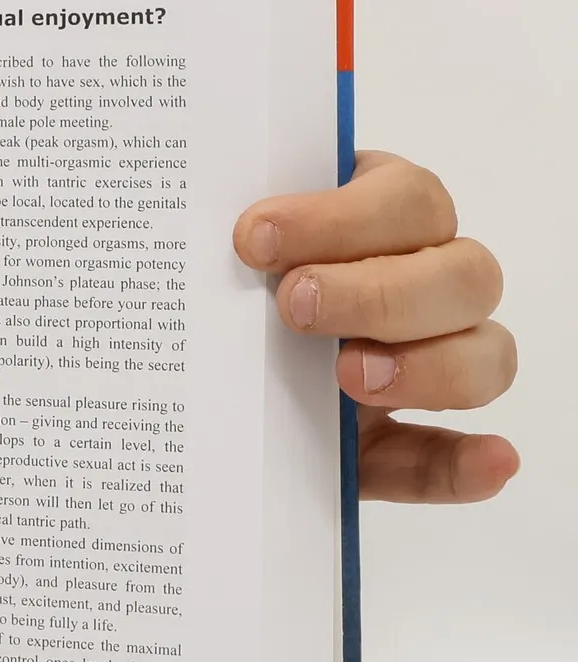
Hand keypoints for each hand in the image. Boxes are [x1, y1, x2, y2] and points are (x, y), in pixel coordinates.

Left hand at [233, 151, 517, 501]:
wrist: (172, 365)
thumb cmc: (200, 279)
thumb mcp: (209, 250)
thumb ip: (217, 238)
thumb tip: (217, 228)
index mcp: (372, 215)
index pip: (403, 198)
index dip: (340, 215)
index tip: (253, 237)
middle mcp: (415, 281)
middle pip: (463, 273)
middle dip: (380, 290)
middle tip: (295, 305)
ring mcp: (420, 362)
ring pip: (484, 354)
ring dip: (430, 367)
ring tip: (349, 378)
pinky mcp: (395, 443)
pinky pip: (449, 456)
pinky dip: (468, 463)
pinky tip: (488, 461)